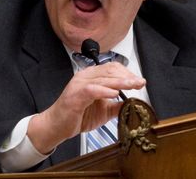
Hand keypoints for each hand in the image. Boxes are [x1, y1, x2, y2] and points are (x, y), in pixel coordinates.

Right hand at [27, 62, 145, 153]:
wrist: (56, 126)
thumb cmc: (77, 116)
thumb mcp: (103, 110)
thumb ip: (117, 105)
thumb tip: (132, 103)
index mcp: (92, 76)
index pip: (113, 68)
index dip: (127, 73)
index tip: (139, 81)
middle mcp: (86, 76)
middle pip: (110, 70)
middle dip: (128, 76)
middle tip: (140, 83)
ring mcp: (80, 83)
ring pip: (104, 78)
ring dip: (121, 82)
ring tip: (133, 86)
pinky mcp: (75, 94)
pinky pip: (92, 89)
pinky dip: (105, 90)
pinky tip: (115, 93)